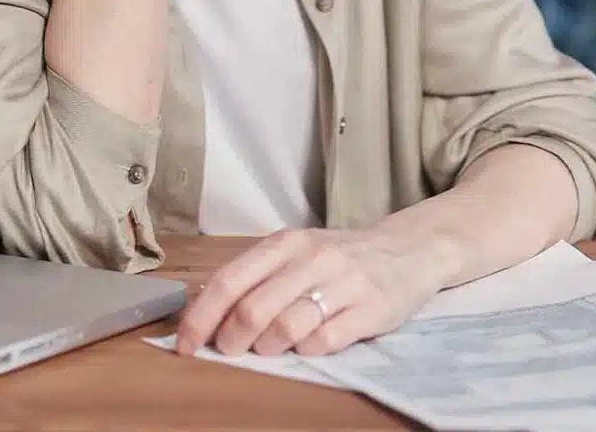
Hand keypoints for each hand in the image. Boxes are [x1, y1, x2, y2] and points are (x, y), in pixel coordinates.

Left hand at [176, 227, 455, 357]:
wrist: (410, 249)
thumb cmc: (342, 257)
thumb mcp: (298, 251)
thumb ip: (257, 275)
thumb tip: (204, 310)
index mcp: (286, 242)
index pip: (229, 282)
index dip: (200, 318)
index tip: (185, 344)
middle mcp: (313, 258)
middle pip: (253, 309)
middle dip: (231, 340)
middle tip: (231, 350)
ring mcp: (343, 283)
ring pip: (285, 328)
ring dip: (267, 348)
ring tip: (270, 348)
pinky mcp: (370, 310)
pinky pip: (323, 341)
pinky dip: (305, 351)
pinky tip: (306, 345)